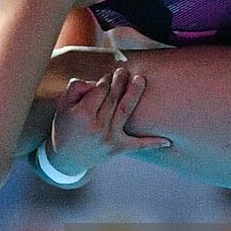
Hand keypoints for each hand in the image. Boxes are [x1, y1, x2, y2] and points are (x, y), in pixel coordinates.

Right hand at [47, 67, 170, 175]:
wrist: (66, 159)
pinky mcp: (118, 148)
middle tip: (124, 71)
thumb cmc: (64, 127)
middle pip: (113, 98)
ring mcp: (109, 138)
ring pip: (125, 112)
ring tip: (140, 80)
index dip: (104, 81)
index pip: (99, 91)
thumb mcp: (63, 105)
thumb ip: (76, 88)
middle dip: (119, 82)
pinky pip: (138, 145)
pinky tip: (167, 142)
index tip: (106, 77)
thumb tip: (95, 82)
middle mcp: (98, 126)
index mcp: (83, 115)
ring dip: (134, 94)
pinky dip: (152, 143)